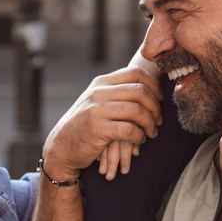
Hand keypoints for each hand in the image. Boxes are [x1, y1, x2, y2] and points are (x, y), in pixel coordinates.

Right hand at [43, 66, 161, 181]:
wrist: (61, 147)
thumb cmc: (84, 125)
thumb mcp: (96, 102)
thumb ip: (116, 92)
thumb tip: (148, 87)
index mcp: (101, 83)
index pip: (135, 73)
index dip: (154, 85)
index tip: (159, 100)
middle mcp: (98, 93)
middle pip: (140, 91)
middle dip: (155, 107)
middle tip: (158, 120)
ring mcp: (97, 110)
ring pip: (137, 110)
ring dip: (150, 123)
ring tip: (151, 132)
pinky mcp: (98, 129)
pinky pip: (130, 130)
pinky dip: (139, 136)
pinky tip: (139, 141)